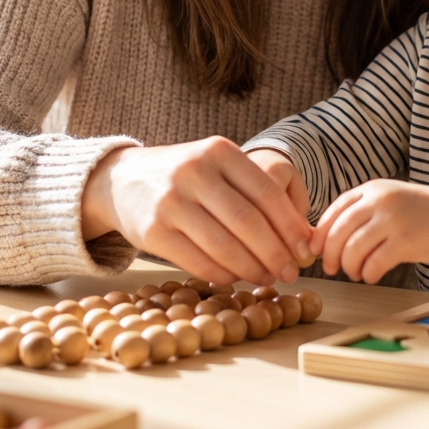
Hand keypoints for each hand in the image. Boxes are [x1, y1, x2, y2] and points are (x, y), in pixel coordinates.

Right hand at [80, 137, 312, 285]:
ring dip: (251, 268)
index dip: (290, 224)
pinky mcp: (153, 231)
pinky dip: (223, 274)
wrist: (122, 179)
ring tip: (267, 278)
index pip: (266, 191)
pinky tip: (236, 277)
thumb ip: (256, 193)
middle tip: (291, 271)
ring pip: (224, 245)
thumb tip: (302, 236)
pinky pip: (198, 261)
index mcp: (219, 151)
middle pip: (248, 221)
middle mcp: (195, 171)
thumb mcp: (218, 168)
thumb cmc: (186, 177)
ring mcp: (171, 201)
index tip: (305, 248)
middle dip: (275, 252)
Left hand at [310, 180, 428, 283]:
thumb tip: (325, 239)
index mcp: (370, 190)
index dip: (321, 233)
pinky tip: (370, 276)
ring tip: (355, 272)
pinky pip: (374, 263)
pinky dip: (367, 273)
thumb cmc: (416, 213)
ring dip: (349, 266)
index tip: (315, 249)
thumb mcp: (386, 201)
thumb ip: (360, 212)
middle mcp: (379, 201)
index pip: (334, 211)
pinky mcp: (405, 242)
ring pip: (353, 249)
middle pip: (339, 231)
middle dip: (330, 254)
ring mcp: (392, 220)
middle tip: (331, 268)